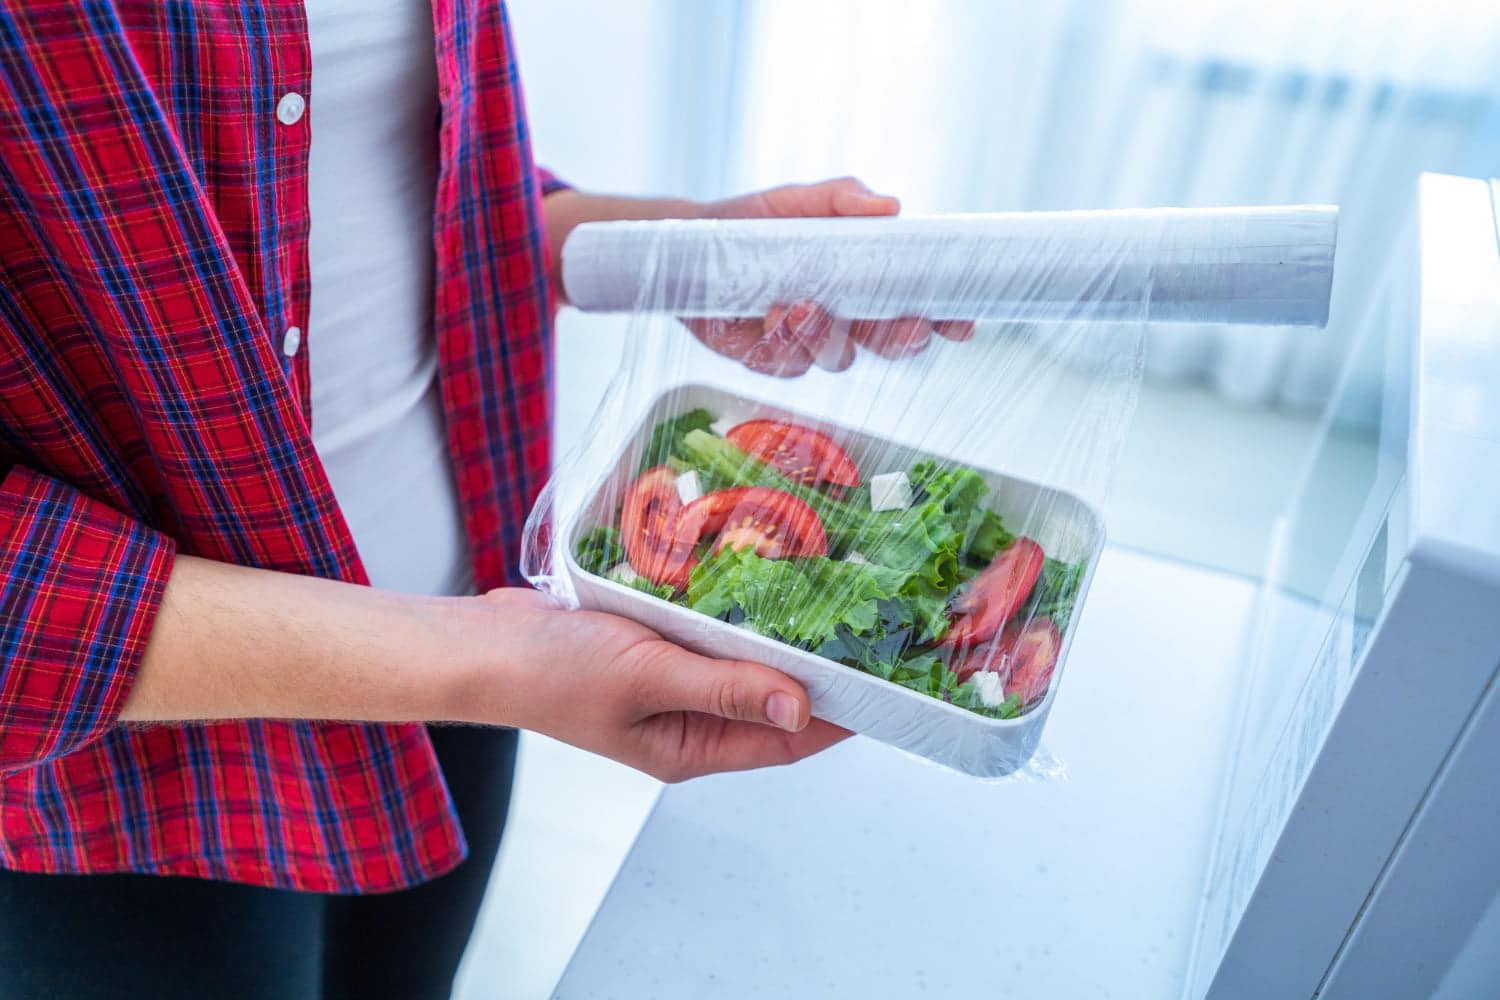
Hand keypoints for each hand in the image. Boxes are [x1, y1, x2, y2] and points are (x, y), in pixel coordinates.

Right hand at [460, 589, 849, 782]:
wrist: (484, 643)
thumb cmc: (553, 672)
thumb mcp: (648, 677)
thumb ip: (725, 687)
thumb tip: (801, 704)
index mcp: (691, 746)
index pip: (785, 738)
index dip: (838, 714)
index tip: (882, 681)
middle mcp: (688, 717)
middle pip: (770, 697)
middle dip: (814, 667)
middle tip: (861, 622)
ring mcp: (670, 679)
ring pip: (741, 658)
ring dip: (775, 632)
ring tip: (825, 595)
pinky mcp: (654, 642)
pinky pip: (709, 629)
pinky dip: (735, 608)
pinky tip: (757, 576)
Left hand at [685, 177, 975, 376]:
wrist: (688, 249)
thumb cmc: (751, 224)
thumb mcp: (797, 202)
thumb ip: (841, 199)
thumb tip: (890, 207)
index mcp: (863, 282)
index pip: (916, 305)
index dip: (944, 318)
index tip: (961, 323)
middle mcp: (844, 318)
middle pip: (891, 345)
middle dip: (902, 339)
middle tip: (904, 325)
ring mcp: (809, 343)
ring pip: (839, 359)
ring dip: (828, 336)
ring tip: (801, 305)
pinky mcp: (771, 358)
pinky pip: (790, 366)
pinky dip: (783, 343)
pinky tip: (769, 316)